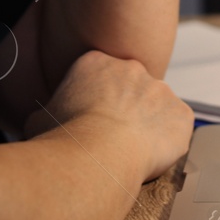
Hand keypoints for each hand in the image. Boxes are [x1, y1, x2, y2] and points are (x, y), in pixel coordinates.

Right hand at [25, 49, 193, 182]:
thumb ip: (48, 113)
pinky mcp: (181, 115)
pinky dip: (168, 142)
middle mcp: (132, 69)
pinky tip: (149, 157)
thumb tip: (43, 122)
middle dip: (124, 109)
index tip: (90, 120)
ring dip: (146, 124)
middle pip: (130, 87)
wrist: (96, 158)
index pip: (98, 76)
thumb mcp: (39, 120)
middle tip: (110, 138)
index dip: (94, 101)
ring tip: (129, 152)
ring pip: (155, 107)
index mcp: (95, 62)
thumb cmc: (65, 140)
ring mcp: (161, 90)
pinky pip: (177, 127)